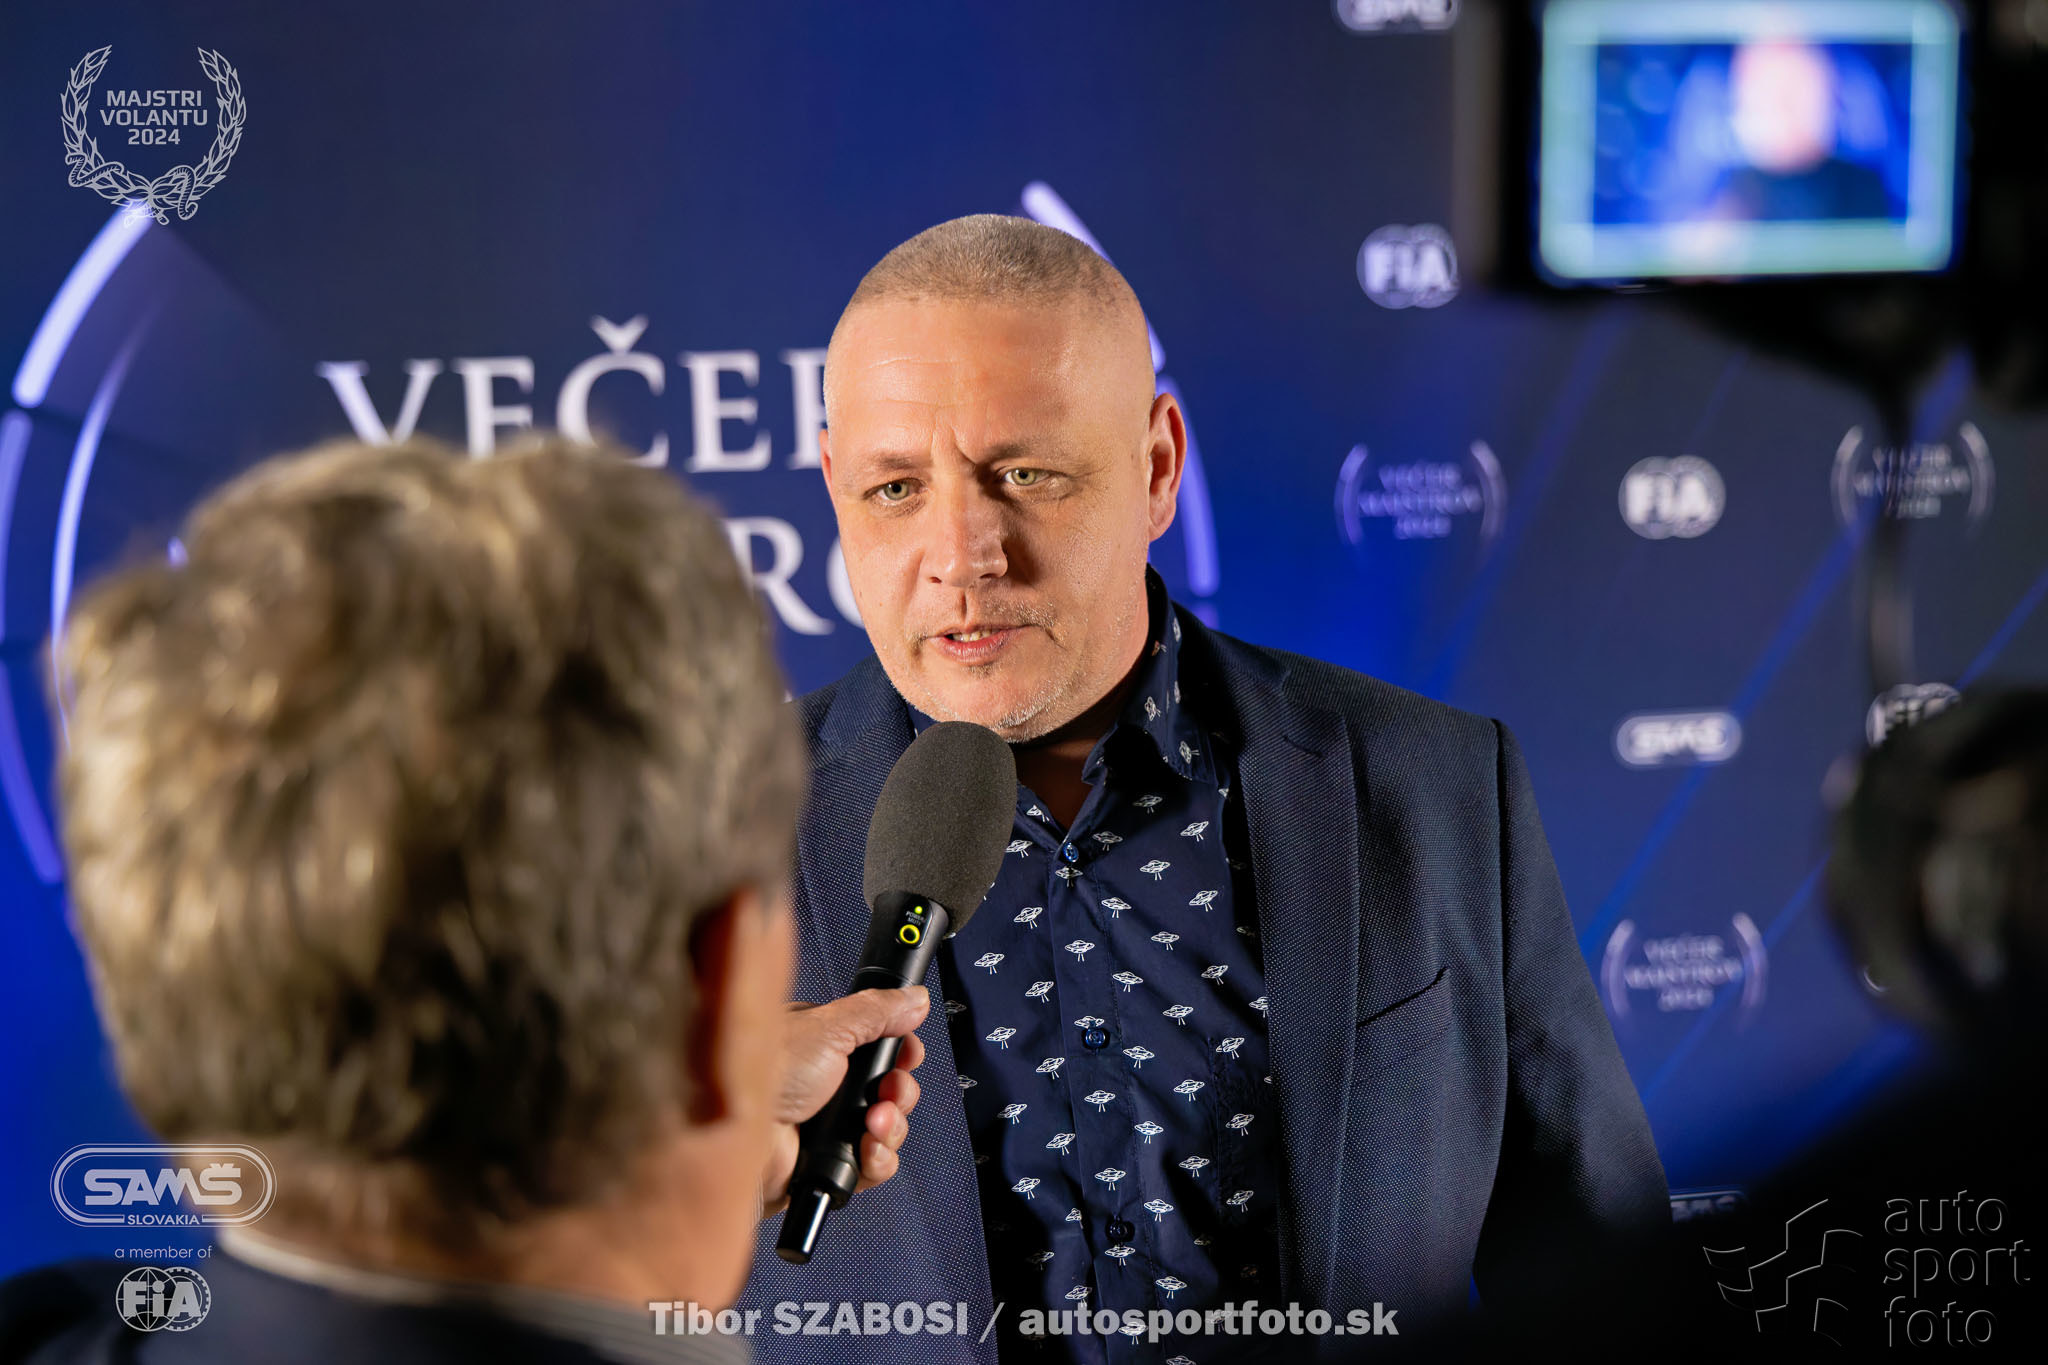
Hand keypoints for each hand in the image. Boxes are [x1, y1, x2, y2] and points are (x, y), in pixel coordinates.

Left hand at [760, 985, 930, 1216]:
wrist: (735, 1137)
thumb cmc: (766, 1075)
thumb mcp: (827, 1028)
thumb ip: (876, 1011)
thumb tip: (914, 998)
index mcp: (822, 1045)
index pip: (877, 1047)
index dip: (899, 1053)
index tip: (907, 1055)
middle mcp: (826, 1086)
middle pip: (890, 1088)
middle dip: (898, 1092)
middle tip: (887, 1092)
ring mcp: (827, 1127)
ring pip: (888, 1128)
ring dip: (890, 1126)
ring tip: (872, 1123)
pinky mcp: (828, 1164)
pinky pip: (874, 1165)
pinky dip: (877, 1159)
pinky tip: (864, 1150)